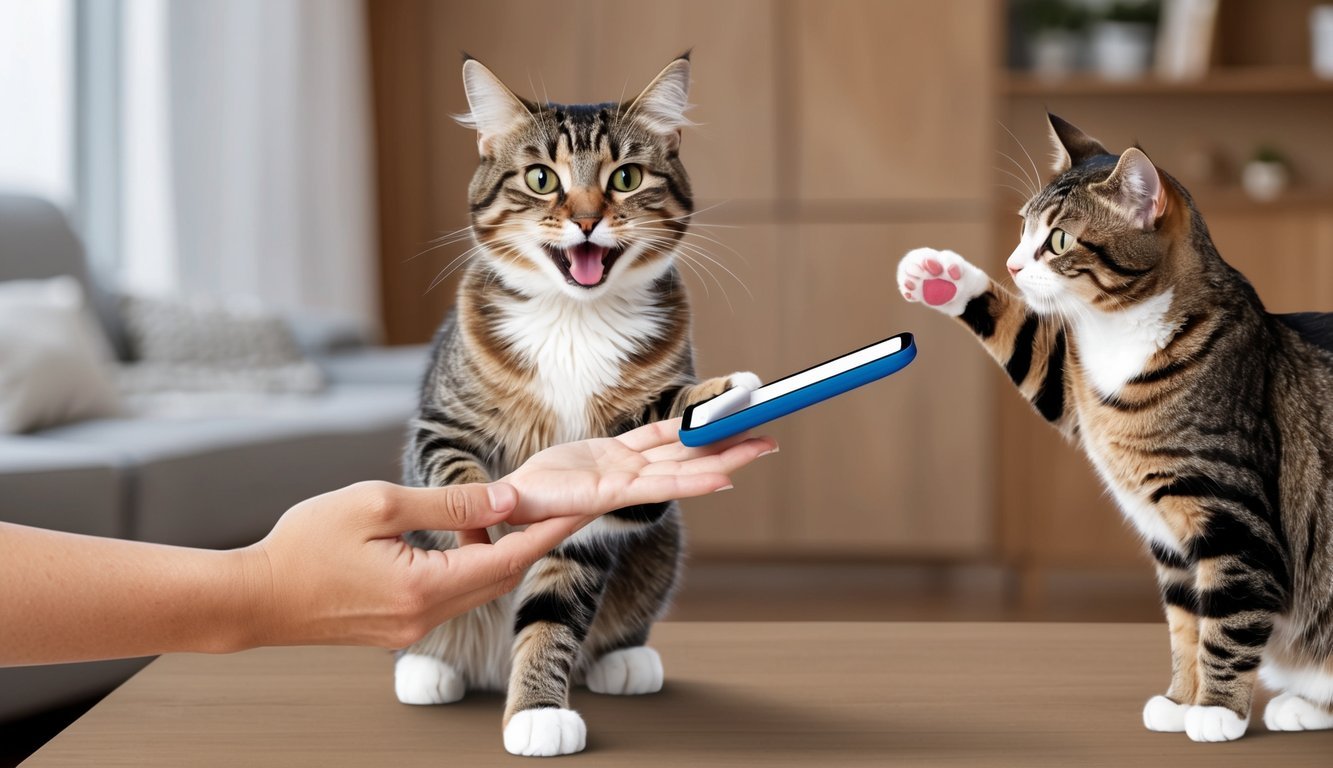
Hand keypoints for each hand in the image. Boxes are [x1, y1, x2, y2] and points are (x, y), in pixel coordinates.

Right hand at [241, 419, 775, 649]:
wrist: (251, 603)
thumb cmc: (304, 547)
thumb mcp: (376, 508)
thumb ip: (448, 507)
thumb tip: (508, 499)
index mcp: (439, 583)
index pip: (528, 544)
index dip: (579, 515)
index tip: (627, 492)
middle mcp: (443, 608)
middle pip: (524, 563)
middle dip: (572, 528)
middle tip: (622, 499)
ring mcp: (425, 620)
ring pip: (497, 572)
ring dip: (530, 541)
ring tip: (572, 506)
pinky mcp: (409, 619)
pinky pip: (464, 582)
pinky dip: (489, 556)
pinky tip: (496, 536)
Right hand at [500, 417, 777, 523]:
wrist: (511, 505)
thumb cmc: (513, 510)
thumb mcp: (512, 509)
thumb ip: (513, 507)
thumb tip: (501, 506)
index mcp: (606, 495)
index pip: (658, 487)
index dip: (691, 481)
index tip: (727, 478)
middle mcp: (626, 482)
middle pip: (687, 464)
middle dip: (728, 454)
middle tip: (770, 442)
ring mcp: (625, 468)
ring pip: (681, 449)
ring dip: (717, 439)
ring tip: (756, 428)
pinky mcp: (616, 455)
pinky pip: (657, 437)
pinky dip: (683, 429)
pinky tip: (708, 422)